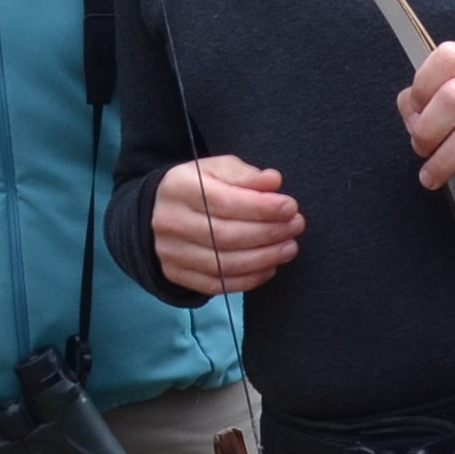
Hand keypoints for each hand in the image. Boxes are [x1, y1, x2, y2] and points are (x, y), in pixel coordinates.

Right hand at [151, 156, 302, 294]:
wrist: (159, 211)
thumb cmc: (197, 187)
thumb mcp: (217, 169)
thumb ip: (245, 175)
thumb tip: (273, 182)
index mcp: (178, 187)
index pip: (224, 202)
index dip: (262, 207)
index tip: (290, 207)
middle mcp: (169, 221)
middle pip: (226, 235)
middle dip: (268, 233)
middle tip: (296, 227)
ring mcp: (170, 252)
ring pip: (223, 263)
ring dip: (264, 258)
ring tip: (289, 248)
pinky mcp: (175, 274)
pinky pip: (217, 284)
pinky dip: (248, 280)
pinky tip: (269, 267)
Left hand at [398, 41, 454, 199]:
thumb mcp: (445, 101)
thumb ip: (418, 103)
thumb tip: (412, 118)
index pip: (447, 58)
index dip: (422, 86)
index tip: (415, 113)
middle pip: (454, 97)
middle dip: (428, 131)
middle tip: (422, 150)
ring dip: (445, 161)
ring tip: (434, 176)